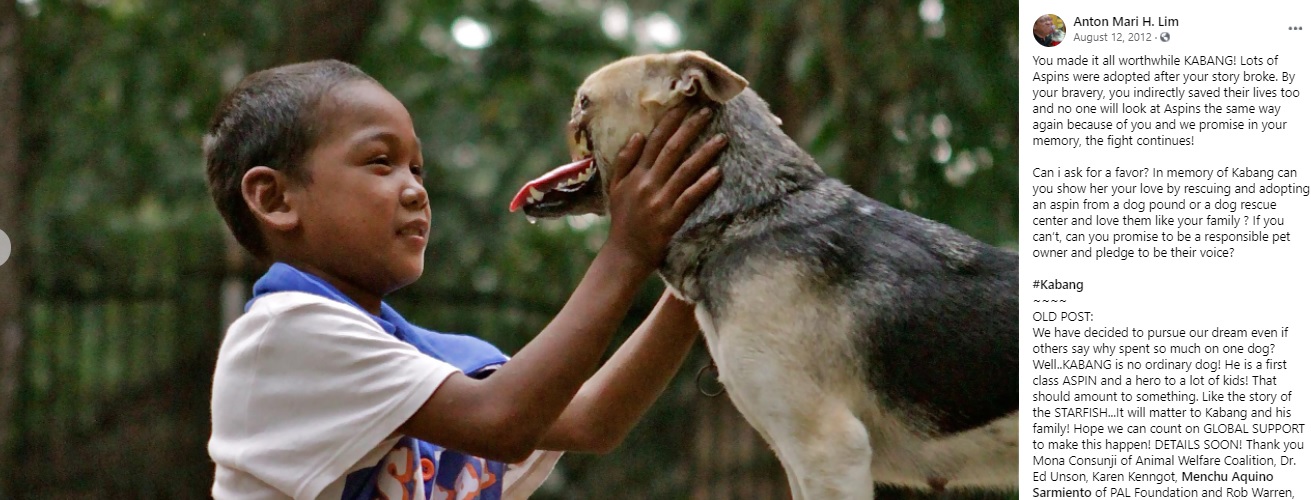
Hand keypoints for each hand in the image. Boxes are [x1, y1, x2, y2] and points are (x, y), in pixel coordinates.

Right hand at [604, 105, 725, 270]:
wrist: (625, 254)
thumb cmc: (623, 220)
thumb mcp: (616, 188)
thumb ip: (625, 161)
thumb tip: (638, 135)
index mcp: (635, 174)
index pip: (654, 140)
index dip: (669, 121)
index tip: (684, 105)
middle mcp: (647, 183)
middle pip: (672, 149)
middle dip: (690, 128)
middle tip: (707, 111)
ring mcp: (660, 201)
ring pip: (685, 170)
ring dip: (704, 152)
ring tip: (722, 138)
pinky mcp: (671, 218)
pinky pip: (690, 197)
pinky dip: (704, 184)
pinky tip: (718, 172)